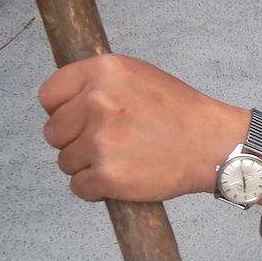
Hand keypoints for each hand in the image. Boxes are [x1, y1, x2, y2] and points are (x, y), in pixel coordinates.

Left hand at [39, 54, 231, 201]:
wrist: (213, 145)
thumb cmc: (180, 112)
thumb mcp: (137, 75)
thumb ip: (98, 82)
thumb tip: (63, 101)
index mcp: (102, 72)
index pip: (48, 96)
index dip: (61, 111)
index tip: (78, 120)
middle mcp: (97, 102)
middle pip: (53, 132)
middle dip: (75, 141)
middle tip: (109, 143)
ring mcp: (100, 141)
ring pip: (65, 162)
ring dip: (87, 166)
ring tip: (121, 159)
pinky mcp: (108, 176)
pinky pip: (78, 187)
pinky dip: (96, 189)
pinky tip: (121, 177)